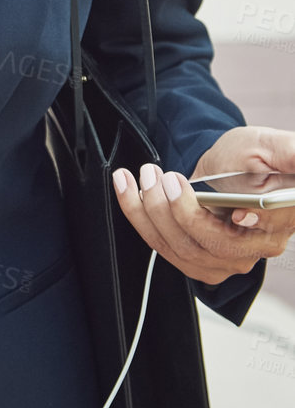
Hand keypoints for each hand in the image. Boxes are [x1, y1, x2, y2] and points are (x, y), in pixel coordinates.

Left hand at [112, 126, 294, 286]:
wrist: (228, 166)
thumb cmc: (252, 155)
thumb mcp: (272, 146)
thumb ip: (291, 154)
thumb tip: (294, 165)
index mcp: (279, 222)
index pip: (261, 230)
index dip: (241, 220)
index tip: (226, 205)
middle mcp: (254, 248)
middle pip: (212, 244)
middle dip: (176, 209)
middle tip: (159, 175)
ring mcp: (226, 259)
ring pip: (181, 249)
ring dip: (150, 212)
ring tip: (141, 175)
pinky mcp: (200, 261)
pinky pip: (165, 248)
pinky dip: (140, 219)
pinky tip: (129, 190)